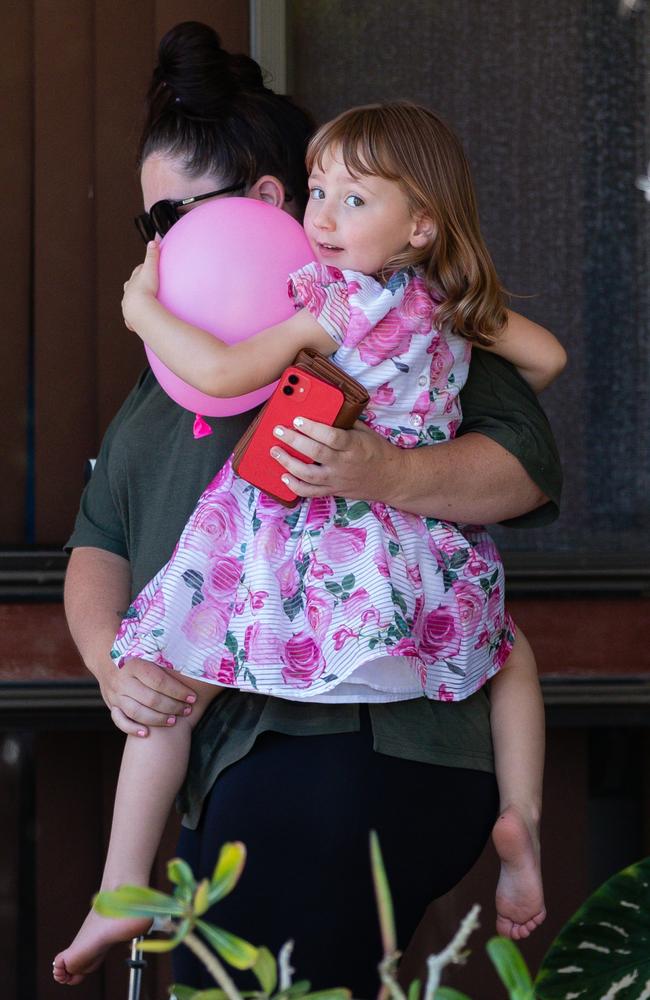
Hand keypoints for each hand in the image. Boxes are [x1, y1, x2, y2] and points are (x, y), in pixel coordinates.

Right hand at [96, 654, 196, 736]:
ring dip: (157, 719)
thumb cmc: (137, 653)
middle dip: (172, 707)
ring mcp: (115, 693)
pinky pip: (119, 720)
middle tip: (187, 710)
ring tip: (173, 721)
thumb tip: (194, 665)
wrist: (105, 655)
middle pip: (150, 699)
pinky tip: (146, 733)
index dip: (178, 691)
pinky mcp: (111, 704)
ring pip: (136, 712)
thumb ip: (164, 660)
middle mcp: (123, 680)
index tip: (192, 697)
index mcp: (135, 664)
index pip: (159, 681)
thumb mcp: (148, 650)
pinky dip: (131, 728)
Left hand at [122, 240, 159, 332]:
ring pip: (128, 303)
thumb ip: (152, 255)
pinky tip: (133, 324)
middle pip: (130, 286)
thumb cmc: (145, 290)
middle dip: (134, 285)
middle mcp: (128, 294)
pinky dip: (132, 321)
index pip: (137, 272)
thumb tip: (153, 239)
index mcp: (133, 282)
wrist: (140, 310)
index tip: (146, 268)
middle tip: (140, 285)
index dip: (142, 270)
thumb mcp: (150, 270)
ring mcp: (128, 307)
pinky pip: (131, 321)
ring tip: (138, 304)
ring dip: (132, 302)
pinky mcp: (131, 320)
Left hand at [269, 417, 403, 500]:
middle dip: (293, 441)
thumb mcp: (366, 432)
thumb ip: (345, 423)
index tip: (297, 419)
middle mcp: (344, 464)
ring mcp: (337, 479)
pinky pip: (311, 492)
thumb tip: (324, 409)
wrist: (391, 479)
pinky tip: (283, 476)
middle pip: (315, 453)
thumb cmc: (378, 452)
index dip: (312, 428)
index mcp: (354, 446)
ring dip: (288, 462)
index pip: (331, 437)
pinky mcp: (333, 490)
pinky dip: (295, 486)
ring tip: (275, 451)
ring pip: (308, 474)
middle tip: (278, 431)